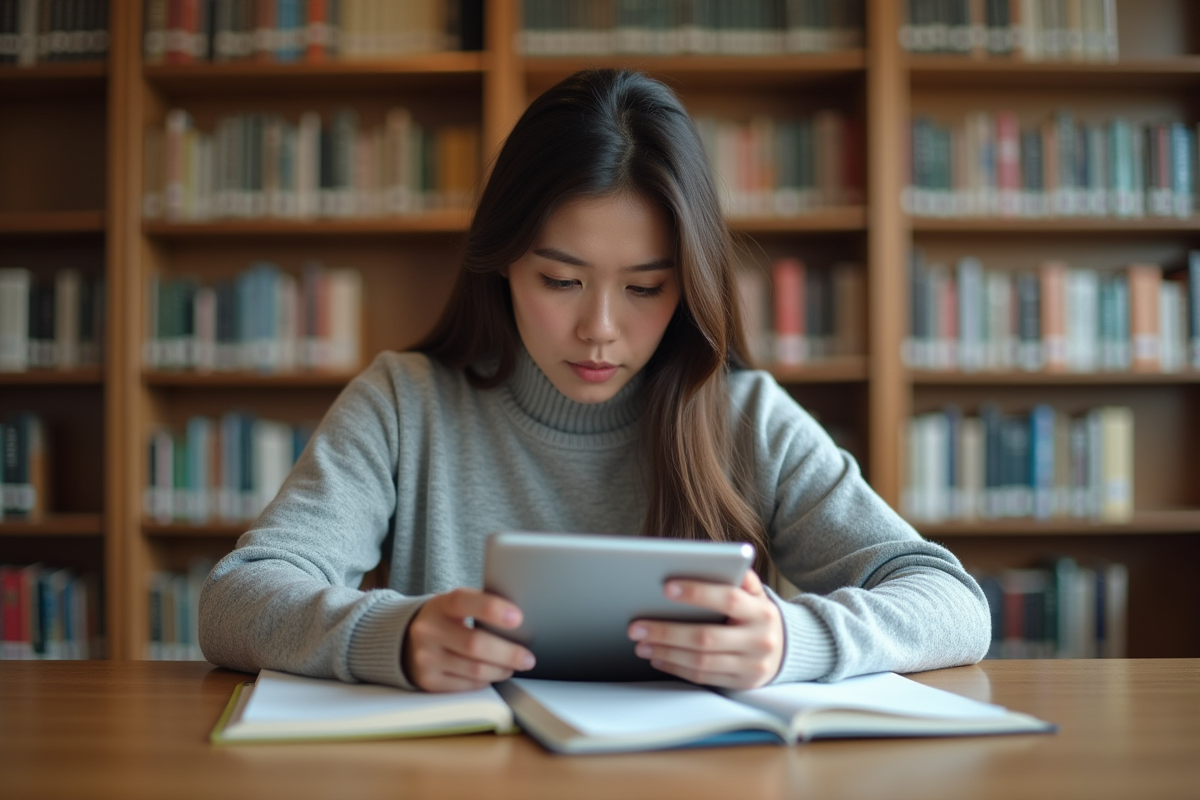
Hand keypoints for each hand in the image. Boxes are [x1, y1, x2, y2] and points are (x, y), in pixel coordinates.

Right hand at [403, 589, 535, 691]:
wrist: (406, 641)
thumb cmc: (444, 620)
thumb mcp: (454, 605)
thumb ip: (479, 607)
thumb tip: (519, 621)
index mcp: (439, 605)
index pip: (464, 602)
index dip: (492, 609)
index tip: (517, 617)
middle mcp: (428, 631)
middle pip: (475, 644)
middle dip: (508, 653)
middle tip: (527, 658)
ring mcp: (426, 658)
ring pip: (475, 670)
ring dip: (501, 670)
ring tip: (512, 666)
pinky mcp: (428, 681)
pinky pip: (467, 685)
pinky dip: (486, 680)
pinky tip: (492, 673)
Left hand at [627, 570, 782, 689]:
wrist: (785, 649)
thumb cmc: (756, 614)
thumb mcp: (755, 593)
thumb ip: (737, 577)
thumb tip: (710, 559)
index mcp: (761, 611)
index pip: (728, 598)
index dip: (697, 593)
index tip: (665, 587)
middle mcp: (759, 640)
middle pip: (706, 637)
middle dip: (666, 631)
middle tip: (636, 626)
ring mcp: (751, 665)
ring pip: (701, 661)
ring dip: (666, 652)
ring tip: (641, 644)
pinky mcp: (741, 684)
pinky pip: (702, 678)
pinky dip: (676, 668)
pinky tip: (657, 658)